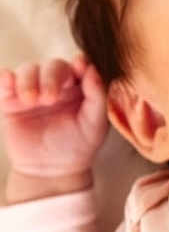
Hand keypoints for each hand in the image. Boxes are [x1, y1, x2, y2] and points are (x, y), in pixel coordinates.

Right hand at [1, 52, 108, 179]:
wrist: (52, 170)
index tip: (80, 63)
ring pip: (28, 70)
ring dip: (29, 80)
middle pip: (52, 65)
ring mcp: (32, 90)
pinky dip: (5, 78)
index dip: (79, 61)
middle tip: (50, 99)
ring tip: (33, 101)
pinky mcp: (11, 100)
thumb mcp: (95, 123)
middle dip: (50, 77)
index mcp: (79, 88)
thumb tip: (92, 68)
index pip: (78, 66)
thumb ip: (97, 96)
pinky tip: (8, 80)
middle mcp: (56, 84)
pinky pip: (5, 81)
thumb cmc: (79, 146)